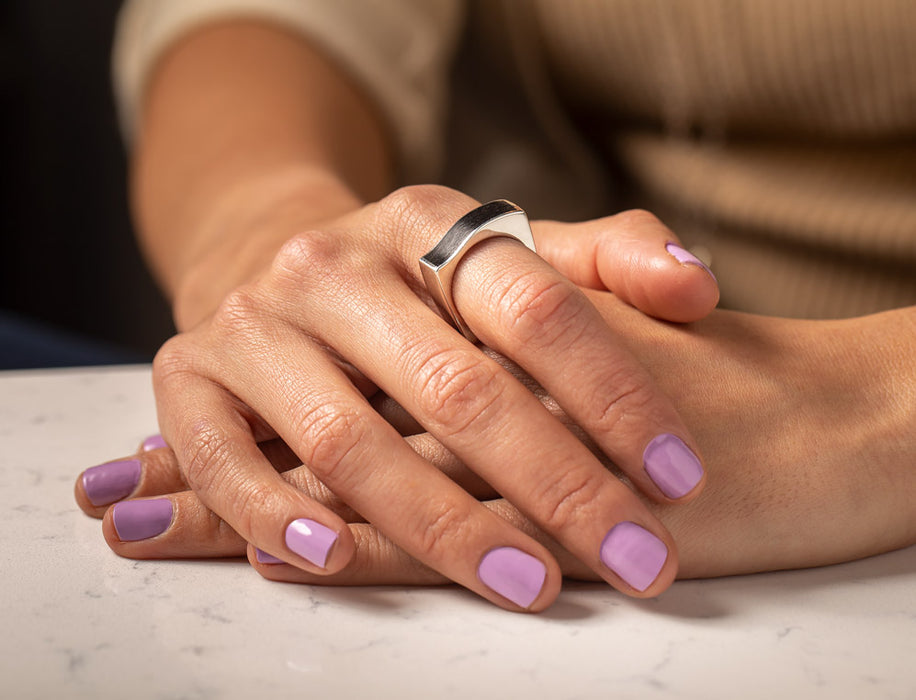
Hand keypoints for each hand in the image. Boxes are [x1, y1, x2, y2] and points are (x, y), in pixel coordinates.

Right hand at [76, 302, 915, 586]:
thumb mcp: (505, 251)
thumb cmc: (416, 282)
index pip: (537, 307)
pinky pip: (223, 455)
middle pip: (454, 385)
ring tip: (530, 585)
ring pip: (348, 438)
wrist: (272, 256)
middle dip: (556, 484)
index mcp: (429, 225)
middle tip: (637, 560)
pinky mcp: (188, 374)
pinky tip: (335, 560)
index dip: (615, 395)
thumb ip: (603, 264)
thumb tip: (699, 288)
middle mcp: (335, 265)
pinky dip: (274, 514)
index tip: (681, 479)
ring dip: (439, 523)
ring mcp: (256, 322)